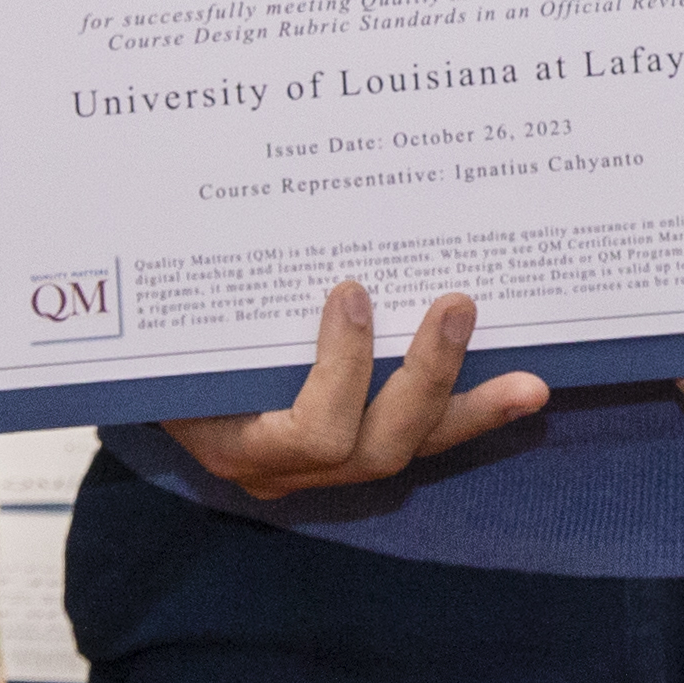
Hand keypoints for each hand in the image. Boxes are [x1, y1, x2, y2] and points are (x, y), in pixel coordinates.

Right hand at [162, 278, 548, 500]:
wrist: (152, 382)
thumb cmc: (161, 346)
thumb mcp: (173, 334)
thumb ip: (205, 298)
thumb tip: (217, 212)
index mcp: (233, 442)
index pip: (308, 432)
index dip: (341, 369)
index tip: (351, 292)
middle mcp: (283, 470)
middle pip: (371, 448)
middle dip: (425, 378)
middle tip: (458, 304)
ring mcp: (324, 469)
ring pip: (408, 451)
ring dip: (469, 408)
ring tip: (530, 381)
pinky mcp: (359, 450)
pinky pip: (421, 441)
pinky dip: (471, 414)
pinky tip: (525, 390)